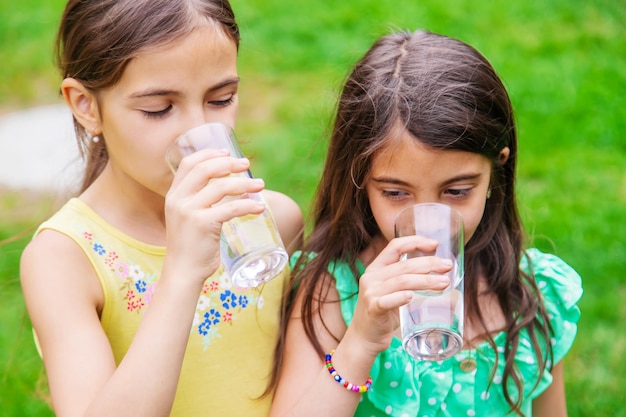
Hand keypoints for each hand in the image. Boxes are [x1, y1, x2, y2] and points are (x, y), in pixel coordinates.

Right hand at [163, 148, 265, 286]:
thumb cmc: (190, 247)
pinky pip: (231, 208)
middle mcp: (178, 200)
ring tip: (261, 185)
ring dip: (245, 183)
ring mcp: (189, 211)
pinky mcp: (203, 224)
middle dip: (229, 163)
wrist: (182, 273)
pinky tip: (260, 207)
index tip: (227, 153)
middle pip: (206, 169)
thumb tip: (227, 188)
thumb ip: (198, 202)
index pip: (189, 163)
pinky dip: (249, 205)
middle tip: (247, 164)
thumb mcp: (187, 218)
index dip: (209, 154)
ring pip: (221, 187)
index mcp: (173, 195)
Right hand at [348, 235, 452, 355]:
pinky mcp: (372, 309)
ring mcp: (370, 293)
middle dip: (429, 263)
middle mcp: (371, 277)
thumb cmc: (383, 312)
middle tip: (448, 266)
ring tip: (444, 283)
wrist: (364, 337)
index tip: (435, 245)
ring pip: (402, 281)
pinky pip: (388, 301)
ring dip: (426, 281)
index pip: (395, 246)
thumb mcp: (390, 290)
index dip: (415, 242)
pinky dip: (401, 297)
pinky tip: (413, 297)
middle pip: (404, 265)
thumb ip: (404, 278)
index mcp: (375, 268)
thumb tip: (437, 270)